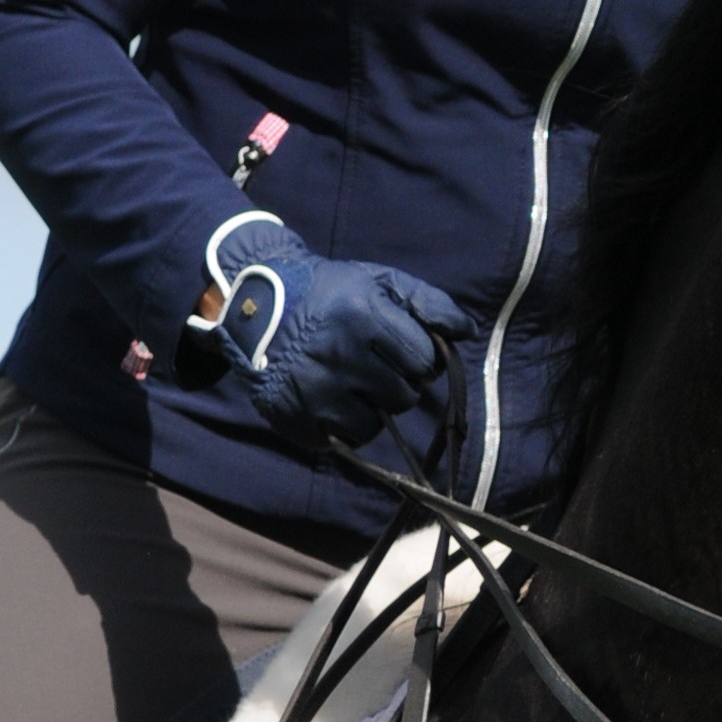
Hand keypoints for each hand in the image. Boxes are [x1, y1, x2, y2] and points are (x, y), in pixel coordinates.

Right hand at [195, 217, 470, 451]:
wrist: (255, 306)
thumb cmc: (329, 293)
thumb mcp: (378, 281)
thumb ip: (428, 302)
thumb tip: (467, 331)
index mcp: (361, 315)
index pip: (423, 361)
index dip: (421, 359)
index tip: (403, 351)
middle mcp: (336, 354)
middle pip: (403, 396)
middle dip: (398, 383)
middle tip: (375, 367)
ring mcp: (312, 390)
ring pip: (375, 424)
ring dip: (373, 408)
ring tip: (354, 384)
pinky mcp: (294, 417)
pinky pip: (343, 440)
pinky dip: (345, 424)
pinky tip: (332, 399)